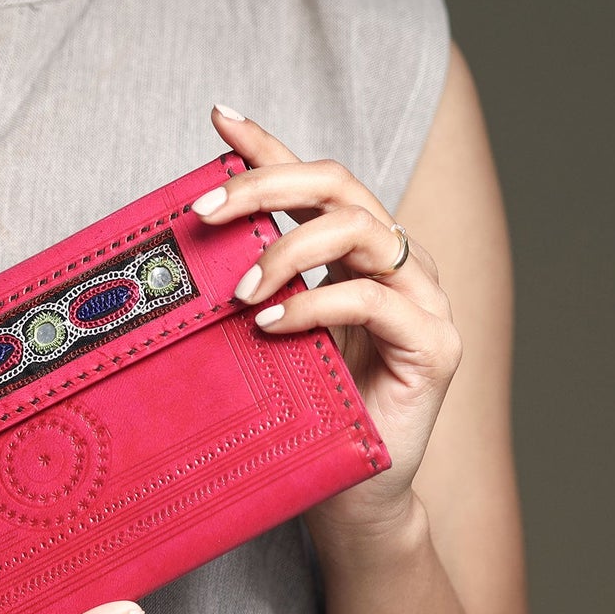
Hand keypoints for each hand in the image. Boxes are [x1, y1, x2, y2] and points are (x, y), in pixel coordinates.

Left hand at [189, 104, 462, 537]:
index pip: (309, 179)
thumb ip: (243, 291)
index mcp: (351, 254)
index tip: (217, 116)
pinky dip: (315, 306)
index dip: (266, 143)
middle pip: (337, 185)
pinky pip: (374, 301)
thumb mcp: (259, 340)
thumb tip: (179, 252)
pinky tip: (271, 325)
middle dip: (264, 184)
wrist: (349, 497)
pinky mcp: (435, 345)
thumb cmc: (303, 414)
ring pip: (359, 230)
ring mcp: (422, 300)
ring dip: (288, 249)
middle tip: (202, 211)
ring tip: (239, 292)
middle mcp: (394, 263)